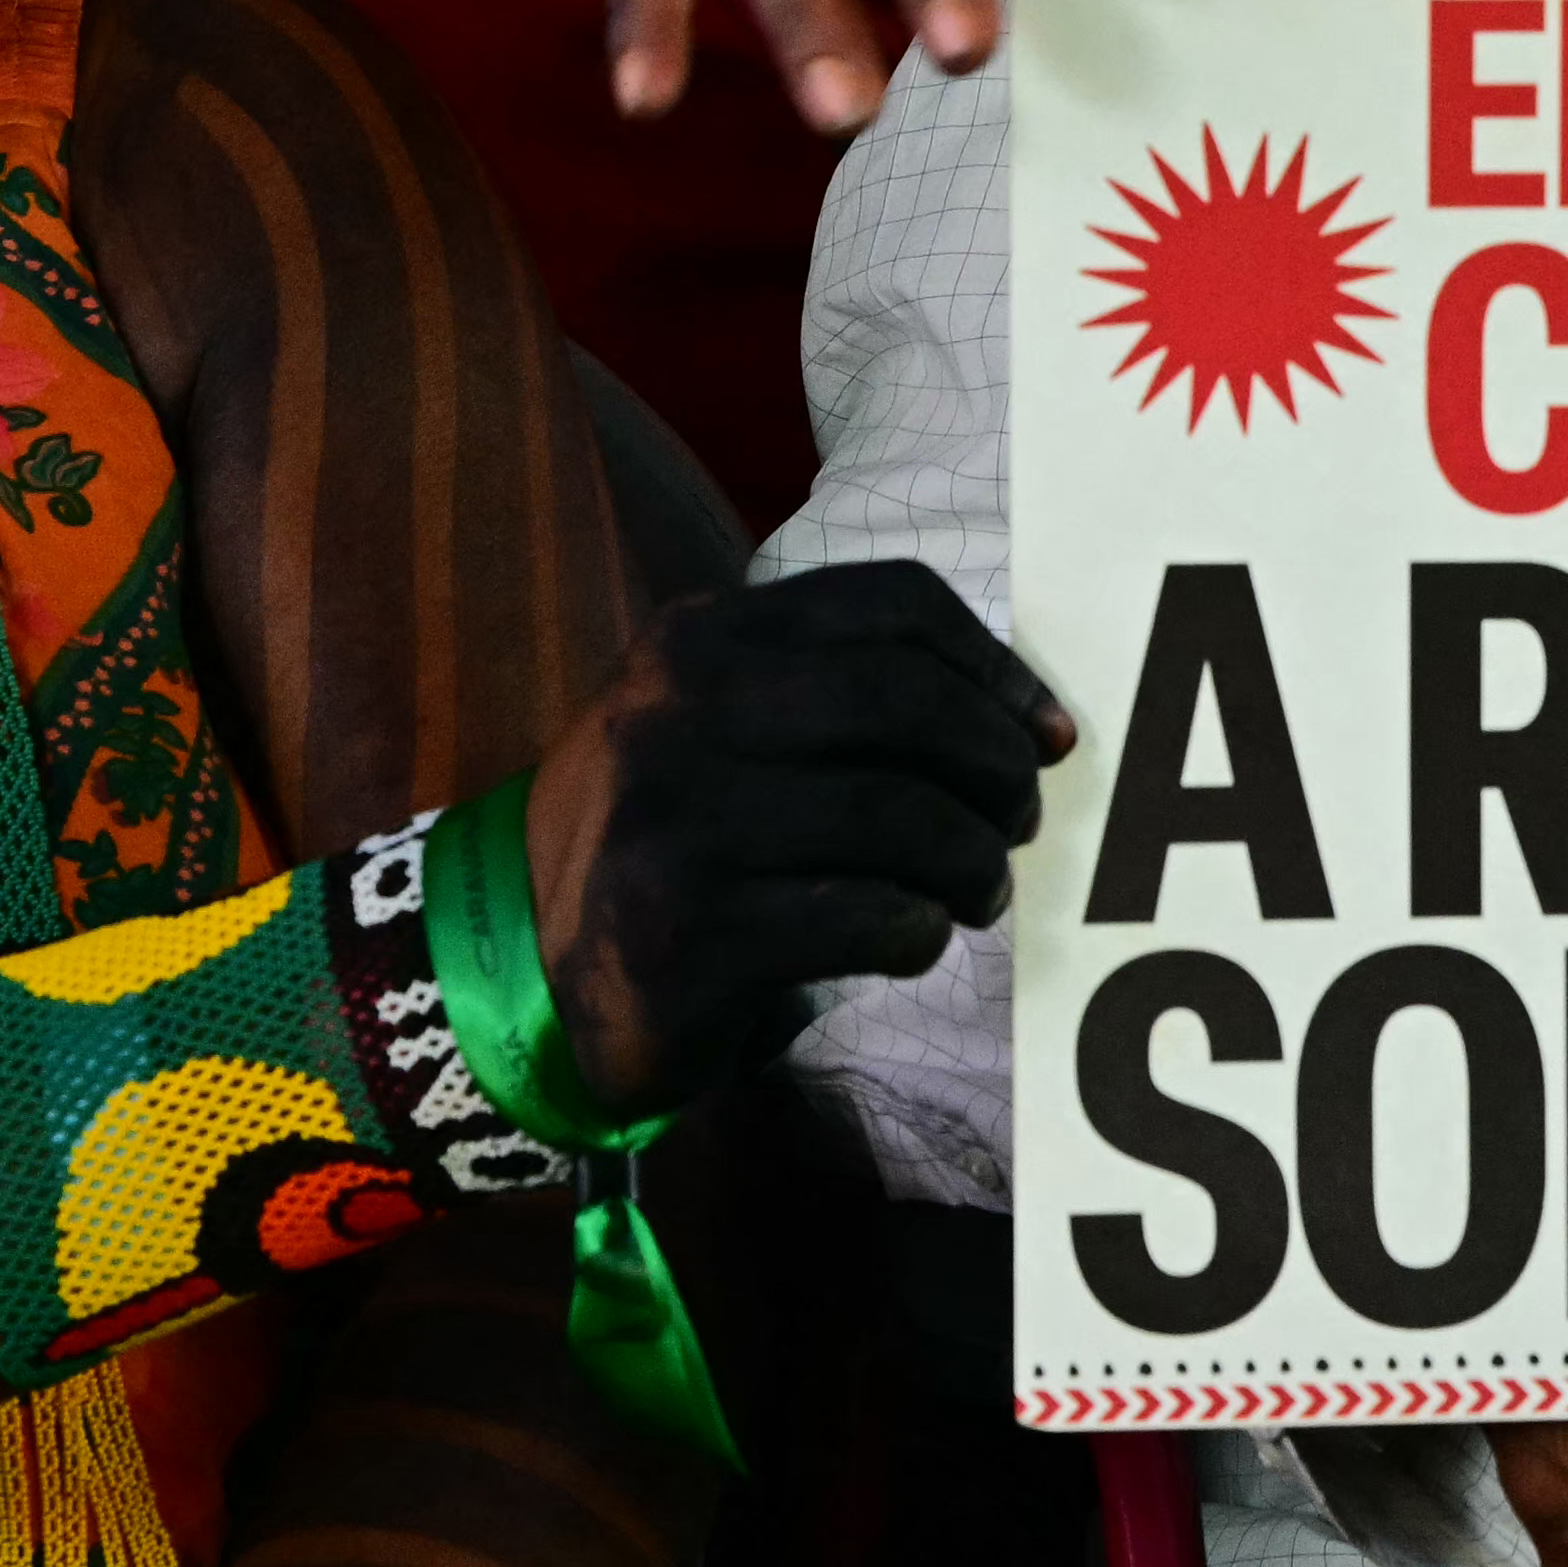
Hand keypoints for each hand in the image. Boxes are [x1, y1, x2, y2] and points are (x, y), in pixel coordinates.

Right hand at [526, 565, 1070, 1122]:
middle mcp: (680, 713)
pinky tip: (914, 938)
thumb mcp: (720, 723)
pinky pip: (863, 917)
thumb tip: (1027, 720)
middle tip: (1018, 818)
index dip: (995, 666)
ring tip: (978, 890)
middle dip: (995, 764)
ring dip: (971, 860)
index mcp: (702, 638)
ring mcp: (677, 822)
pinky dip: (918, 930)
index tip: (1046, 731)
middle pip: (906, 703)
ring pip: (898, 816)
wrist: (521, 962)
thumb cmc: (668, 833)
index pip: (890, 604)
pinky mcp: (686, 933)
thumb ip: (838, 693)